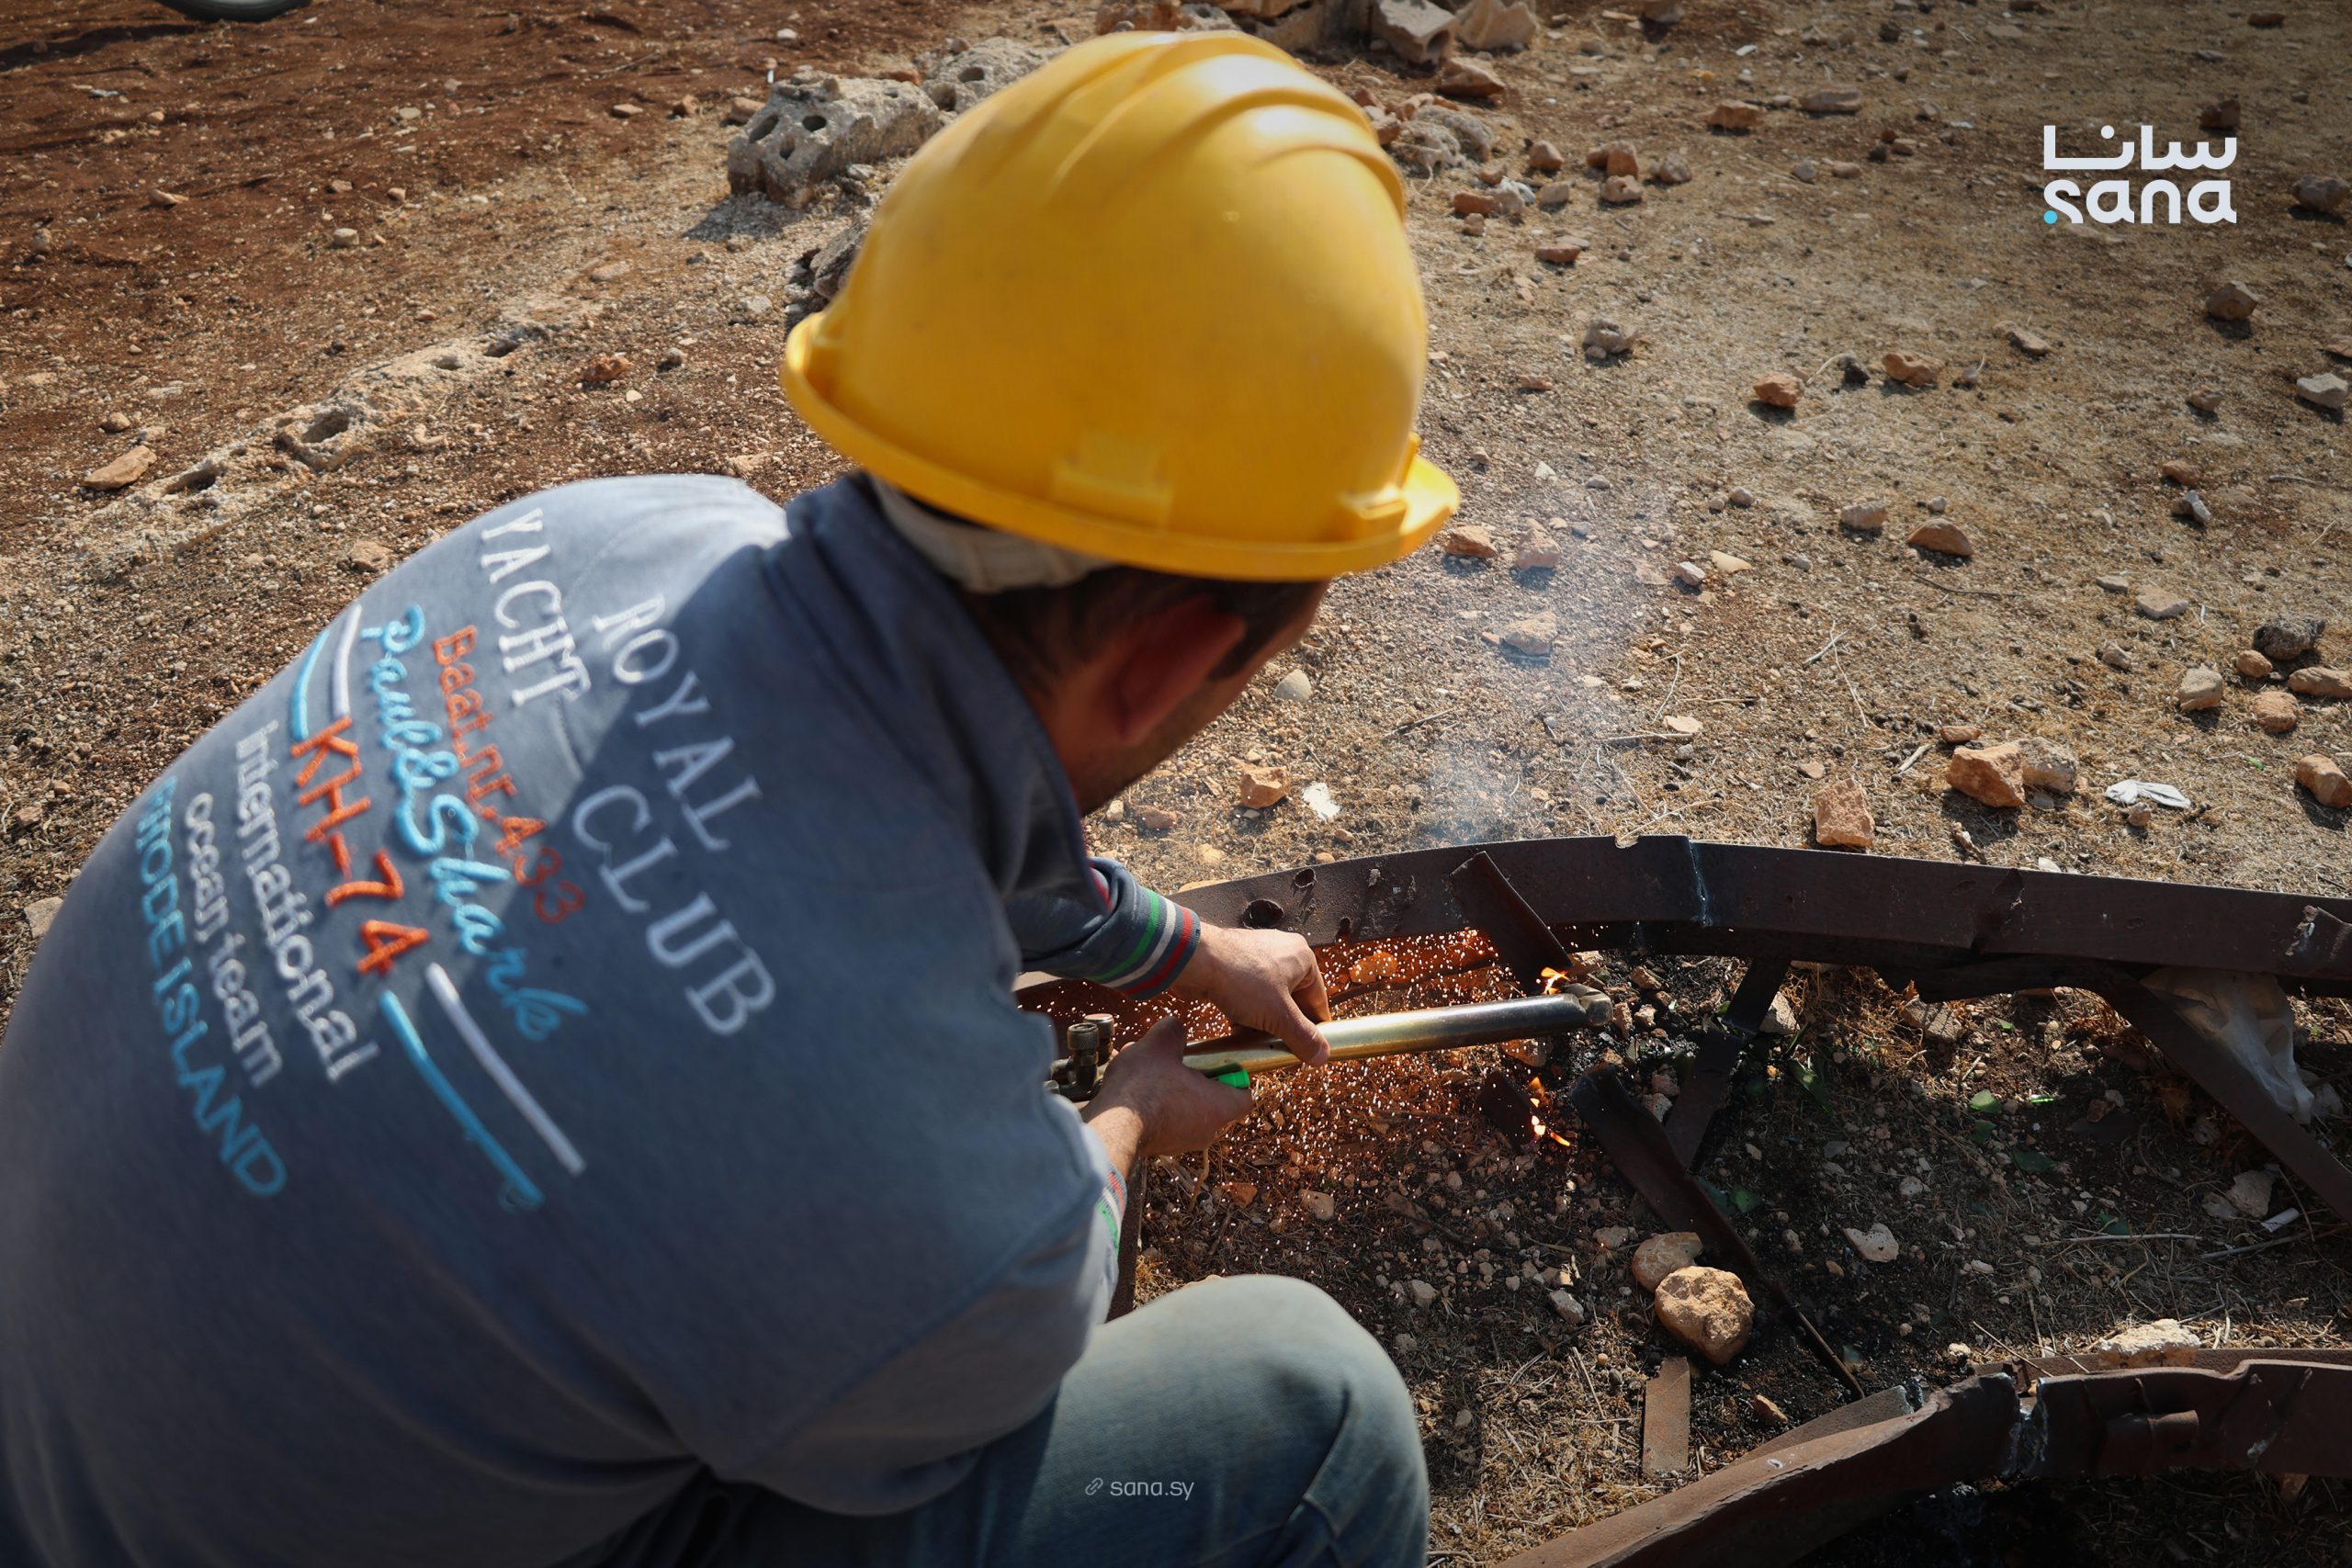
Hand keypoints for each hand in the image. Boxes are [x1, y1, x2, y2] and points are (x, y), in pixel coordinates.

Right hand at [1083, 1016, 1252, 1165]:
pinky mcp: (1159, 1145)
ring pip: (1185, 1108)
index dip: (1235, 1077)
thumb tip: (1176, 1028)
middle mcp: (1206, 1130)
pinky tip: (1133, 1085)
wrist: (1110, 1125)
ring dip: (1170, 1088)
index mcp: (1219, 1106)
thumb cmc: (1143, 1087)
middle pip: (1212, 1100)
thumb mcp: (1161, 1043)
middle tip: (1176, 1062)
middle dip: (1194, 1078)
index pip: (1244, 1096)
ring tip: (1146, 1069)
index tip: (1217, 1064)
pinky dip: (1154, 1103)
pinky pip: (1164, 1119)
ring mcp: (1182, 1142)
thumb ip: (1175, 1030)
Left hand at [1169, 922, 1331, 1065]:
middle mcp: (1284, 954)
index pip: (1318, 1002)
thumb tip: (1322, 1056)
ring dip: (1263, 1024)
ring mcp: (1259, 958)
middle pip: (1292, 1003)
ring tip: (1253, 1042)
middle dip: (1283, 1028)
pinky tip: (1237, 1030)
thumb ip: (1303, 1037)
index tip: (1308, 1053)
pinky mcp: (1237, 965)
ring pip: (1269, 1001)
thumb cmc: (1242, 979)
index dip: (1313, 1030)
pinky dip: (1246, 1014)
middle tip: (1277, 1049)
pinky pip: (1250, 996)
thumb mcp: (1278, 1015)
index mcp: (1303, 959)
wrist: (1195, 961)